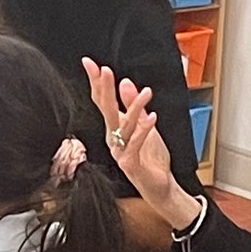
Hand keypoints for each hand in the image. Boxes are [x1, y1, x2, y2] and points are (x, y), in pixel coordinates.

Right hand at [81, 57, 196, 224]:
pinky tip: (152, 117)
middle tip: (103, 70)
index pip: (102, 101)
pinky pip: (136, 143)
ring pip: (124, 125)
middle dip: (104, 89)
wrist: (160, 188)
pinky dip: (144, 130)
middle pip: (106, 110)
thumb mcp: (145, 126)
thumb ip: (134, 106)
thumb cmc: (151, 159)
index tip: (90, 64)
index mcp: (115, 128)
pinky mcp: (130, 163)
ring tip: (145, 92)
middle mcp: (114, 138)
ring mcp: (120, 151)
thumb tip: (125, 83)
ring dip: (134, 107)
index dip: (97, 82)